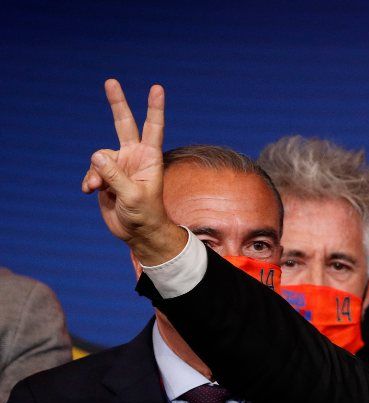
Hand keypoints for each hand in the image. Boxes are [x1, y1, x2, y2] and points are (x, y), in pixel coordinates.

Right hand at [82, 79, 185, 264]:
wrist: (137, 232)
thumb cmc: (145, 214)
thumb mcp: (132, 196)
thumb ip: (115, 175)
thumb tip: (97, 155)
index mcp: (149, 158)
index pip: (153, 128)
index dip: (154, 108)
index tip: (156, 88)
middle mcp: (134, 156)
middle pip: (124, 124)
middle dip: (117, 103)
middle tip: (111, 81)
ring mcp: (120, 165)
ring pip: (99, 156)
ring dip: (95, 172)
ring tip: (98, 188)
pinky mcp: (106, 175)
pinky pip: (92, 170)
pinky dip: (89, 180)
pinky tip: (90, 191)